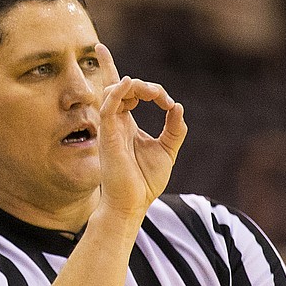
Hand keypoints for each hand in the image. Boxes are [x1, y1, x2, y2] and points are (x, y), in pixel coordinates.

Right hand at [93, 44, 186, 217]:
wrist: (133, 203)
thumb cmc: (145, 181)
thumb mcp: (167, 150)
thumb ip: (174, 129)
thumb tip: (177, 106)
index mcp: (128, 126)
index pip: (132, 95)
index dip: (151, 90)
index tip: (170, 105)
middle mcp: (116, 124)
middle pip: (123, 89)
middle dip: (145, 86)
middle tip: (163, 99)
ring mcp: (110, 129)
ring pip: (113, 92)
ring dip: (135, 86)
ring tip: (155, 94)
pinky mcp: (108, 137)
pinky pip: (107, 108)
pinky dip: (117, 92)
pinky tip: (130, 82)